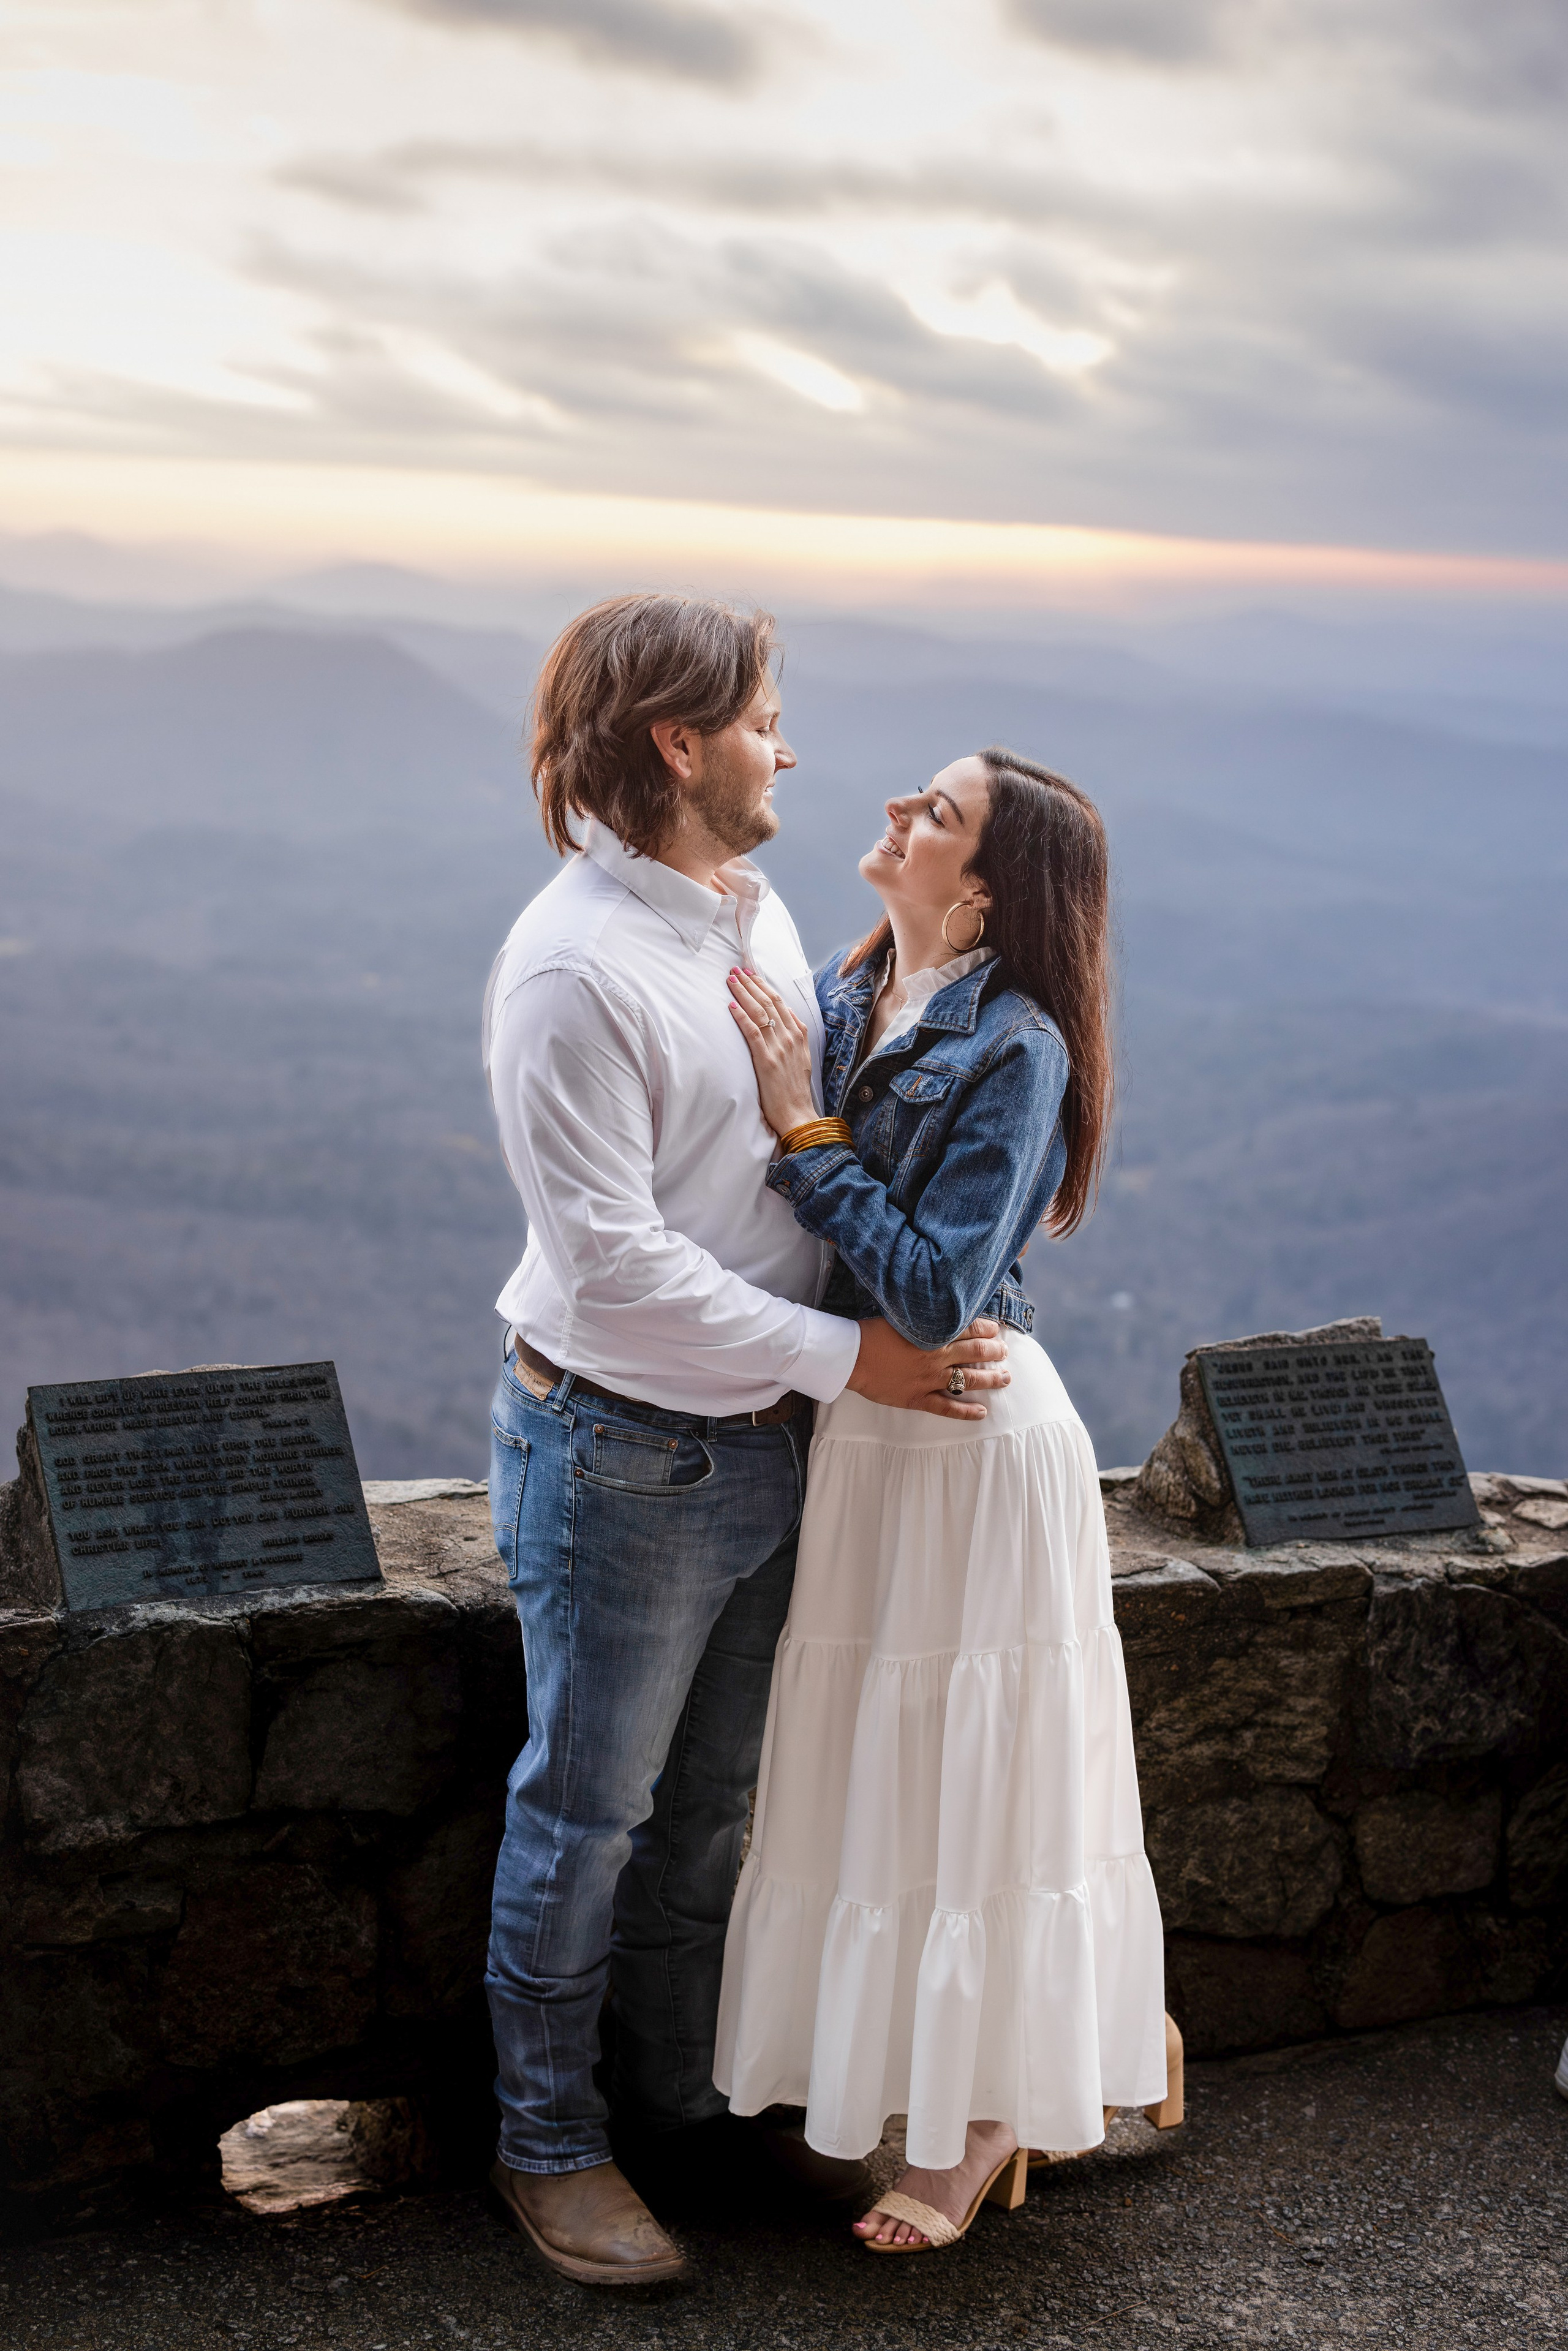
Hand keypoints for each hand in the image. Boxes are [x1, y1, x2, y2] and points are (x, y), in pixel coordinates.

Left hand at [727, 967, 817, 1137]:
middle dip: (751, 983)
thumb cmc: (795, 1090)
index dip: (764, 986)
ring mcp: (779, 1048)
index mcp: (799, 1035)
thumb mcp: (801, 1058)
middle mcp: (790, 1037)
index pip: (780, 1002)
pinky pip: (753, 1032)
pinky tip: (731, 1006)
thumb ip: (793, 1038)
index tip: (751, 974)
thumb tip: (784, 1021)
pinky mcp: (767, 1061)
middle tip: (736, 970)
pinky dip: (741, 1017)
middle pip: (769, 1002)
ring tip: (731, 980)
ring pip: (760, 1012)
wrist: (798, 1114)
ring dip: (743, 994)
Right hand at [848, 1318, 1009, 1421]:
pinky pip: (947, 1408)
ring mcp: (929, 1380)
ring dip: (990, 1379)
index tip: (996, 1330)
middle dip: (995, 1352)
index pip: (970, 1329)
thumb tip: (941, 1312)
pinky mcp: (918, 1399)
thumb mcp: (901, 1316)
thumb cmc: (872, 1333)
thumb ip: (924, 1317)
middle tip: (1004, 1352)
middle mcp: (937, 1358)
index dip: (987, 1329)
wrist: (851, 1356)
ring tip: (1005, 1379)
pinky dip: (966, 1411)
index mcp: (933, 1335)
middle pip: (976, 1354)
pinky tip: (982, 1412)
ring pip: (969, 1380)